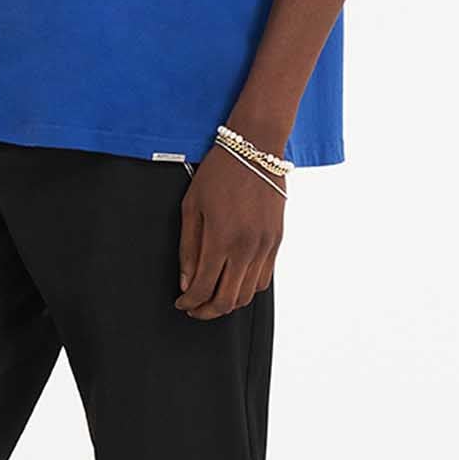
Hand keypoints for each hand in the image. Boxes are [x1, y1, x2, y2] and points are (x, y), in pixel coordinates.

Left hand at [175, 143, 282, 316]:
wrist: (256, 149)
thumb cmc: (219, 173)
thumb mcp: (191, 207)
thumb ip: (188, 248)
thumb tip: (187, 282)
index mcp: (221, 239)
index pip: (203, 288)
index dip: (189, 302)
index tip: (182, 302)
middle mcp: (246, 248)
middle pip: (227, 300)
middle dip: (207, 311)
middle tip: (194, 308)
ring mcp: (265, 246)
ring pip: (248, 295)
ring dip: (228, 303)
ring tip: (213, 298)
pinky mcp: (276, 241)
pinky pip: (264, 279)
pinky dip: (247, 289)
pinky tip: (234, 282)